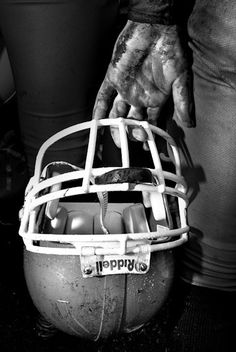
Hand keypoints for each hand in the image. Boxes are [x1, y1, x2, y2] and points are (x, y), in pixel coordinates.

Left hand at [93, 20, 192, 146]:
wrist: (155, 28)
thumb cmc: (170, 51)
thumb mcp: (180, 79)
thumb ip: (182, 101)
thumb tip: (189, 124)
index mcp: (155, 99)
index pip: (151, 123)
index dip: (150, 136)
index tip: (149, 149)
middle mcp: (138, 97)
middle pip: (132, 122)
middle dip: (131, 134)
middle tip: (132, 143)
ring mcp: (124, 89)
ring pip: (116, 113)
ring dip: (115, 127)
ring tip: (117, 140)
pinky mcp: (112, 78)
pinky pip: (102, 96)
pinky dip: (98, 109)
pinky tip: (96, 121)